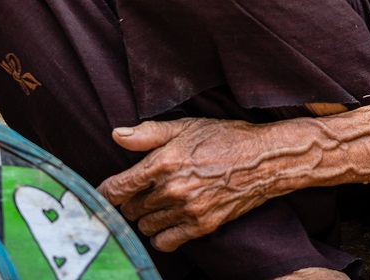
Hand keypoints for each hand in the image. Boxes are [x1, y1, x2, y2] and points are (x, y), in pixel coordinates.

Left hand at [98, 118, 281, 251]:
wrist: (265, 160)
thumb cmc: (225, 138)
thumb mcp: (187, 126)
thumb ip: (148, 133)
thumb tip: (116, 135)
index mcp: (164, 162)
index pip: (116, 189)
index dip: (105, 193)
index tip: (105, 193)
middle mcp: (172, 189)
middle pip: (129, 210)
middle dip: (130, 202)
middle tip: (143, 192)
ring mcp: (187, 210)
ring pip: (144, 227)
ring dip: (146, 218)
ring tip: (159, 203)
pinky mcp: (201, 226)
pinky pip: (164, 242)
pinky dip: (161, 235)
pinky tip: (169, 220)